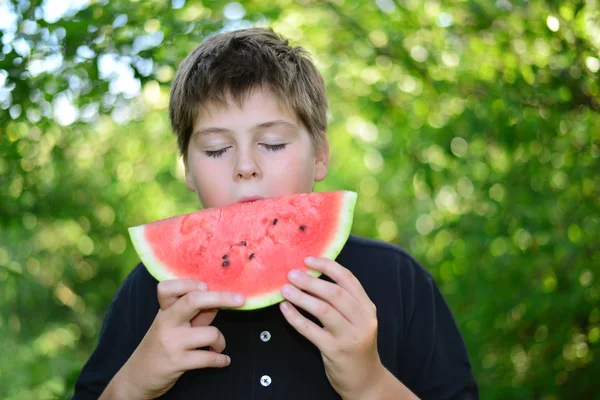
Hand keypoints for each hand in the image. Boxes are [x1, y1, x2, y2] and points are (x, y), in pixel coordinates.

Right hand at [101, 280, 244, 399]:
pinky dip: (221, 359)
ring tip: (218, 346)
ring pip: (210, 333)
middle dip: (221, 298)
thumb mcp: (172, 325)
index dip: (189, 283)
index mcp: (164, 311)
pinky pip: (209, 358)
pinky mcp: (178, 362)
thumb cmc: (161, 346)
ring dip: (221, 341)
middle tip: (241, 300)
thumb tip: (220, 303)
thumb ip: (194, 314)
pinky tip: (223, 360)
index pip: (168, 288)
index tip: (206, 286)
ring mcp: (172, 342)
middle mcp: (166, 322)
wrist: (138, 377)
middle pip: (193, 300)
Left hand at [279, 257, 385, 399]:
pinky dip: (295, 318)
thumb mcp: (357, 320)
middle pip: (335, 293)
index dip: (327, 266)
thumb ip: (343, 301)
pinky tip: (284, 309)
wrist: (365, 380)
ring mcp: (350, 336)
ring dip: (301, 297)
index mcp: (367, 307)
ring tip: (285, 289)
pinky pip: (311, 330)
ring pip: (323, 310)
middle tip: (291, 274)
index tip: (307, 259)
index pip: (348, 279)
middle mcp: (362, 320)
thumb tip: (312, 275)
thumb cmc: (355, 344)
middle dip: (311, 281)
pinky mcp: (335, 351)